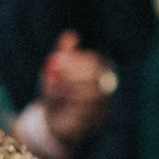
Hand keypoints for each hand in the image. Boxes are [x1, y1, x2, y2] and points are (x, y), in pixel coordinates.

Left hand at [36, 31, 113, 154]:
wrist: (55, 120)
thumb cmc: (58, 90)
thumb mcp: (56, 71)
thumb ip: (63, 54)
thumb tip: (70, 35)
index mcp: (100, 71)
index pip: (95, 63)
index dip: (76, 62)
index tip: (57, 61)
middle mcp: (106, 89)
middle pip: (96, 80)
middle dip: (73, 77)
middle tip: (53, 76)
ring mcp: (103, 106)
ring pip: (91, 98)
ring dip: (69, 92)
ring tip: (52, 90)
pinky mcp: (96, 122)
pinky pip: (86, 115)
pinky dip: (69, 109)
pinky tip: (57, 105)